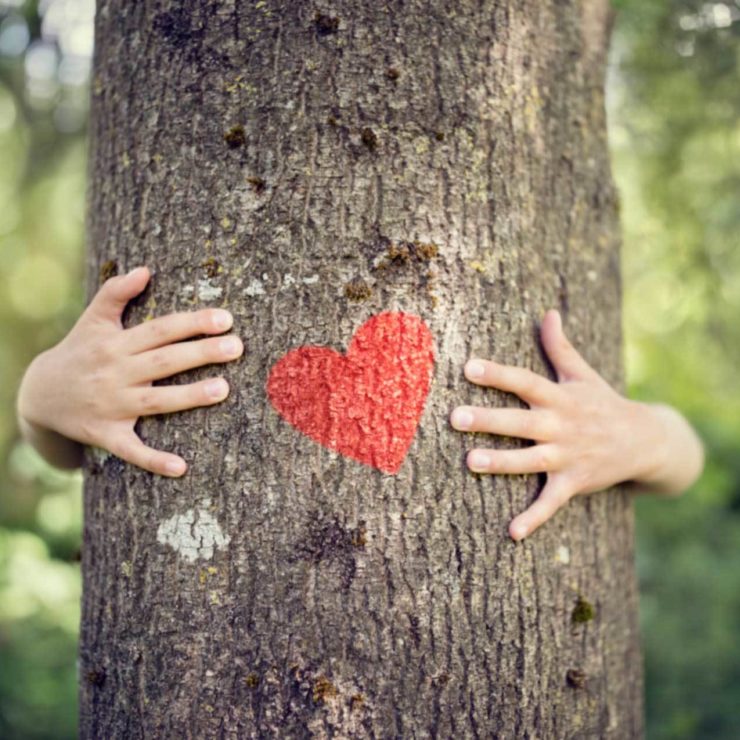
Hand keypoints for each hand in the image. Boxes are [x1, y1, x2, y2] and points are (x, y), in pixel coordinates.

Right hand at [16, 266, 243, 476]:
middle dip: (201, 353)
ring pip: (156, 402)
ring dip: (189, 397)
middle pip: (164, 361)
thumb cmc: (78, 351)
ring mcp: (111, 406)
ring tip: (224, 389)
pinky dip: (154, 460)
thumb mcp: (92, 320)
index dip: (192, 323)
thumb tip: (145, 270)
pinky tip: (182, 467)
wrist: (38, 395)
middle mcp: (115, 373)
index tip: (226, 319)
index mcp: (116, 343)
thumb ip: (115, 293)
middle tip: (237, 347)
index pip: (160, 330)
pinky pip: (132, 450)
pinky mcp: (106, 435)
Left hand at [450, 309, 703, 540]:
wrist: (646, 441)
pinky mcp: (574, 483)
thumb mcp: (583, 374)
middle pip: (521, 421)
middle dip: (489, 419)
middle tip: (456, 417)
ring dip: (502, 462)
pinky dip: (534, 518)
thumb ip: (560, 347)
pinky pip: (552, 502)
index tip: (468, 367)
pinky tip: (512, 533)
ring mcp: (568, 456)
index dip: (498, 374)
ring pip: (530, 460)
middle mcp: (561, 425)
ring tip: (470, 461)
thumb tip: (548, 312)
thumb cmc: (603, 403)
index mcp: (560, 397)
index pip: (526, 381)